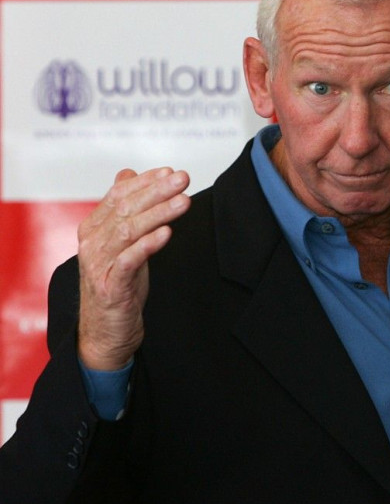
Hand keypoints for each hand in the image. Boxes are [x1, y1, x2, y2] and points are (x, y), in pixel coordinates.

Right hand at [77, 168, 190, 370]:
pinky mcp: (110, 287)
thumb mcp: (121, 242)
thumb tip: (127, 173)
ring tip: (183, 201)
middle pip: (125, 209)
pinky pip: (128, 261)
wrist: (106, 331)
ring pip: (128, 231)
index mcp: (94, 228)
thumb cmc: (117, 283)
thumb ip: (123, 209)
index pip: (118, 195)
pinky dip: (147, 245)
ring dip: (158, 213)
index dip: (145, 181)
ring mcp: (99, 265)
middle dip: (157, 191)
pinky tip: (166, 233)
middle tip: (183, 179)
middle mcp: (92, 243)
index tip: (170, 171)